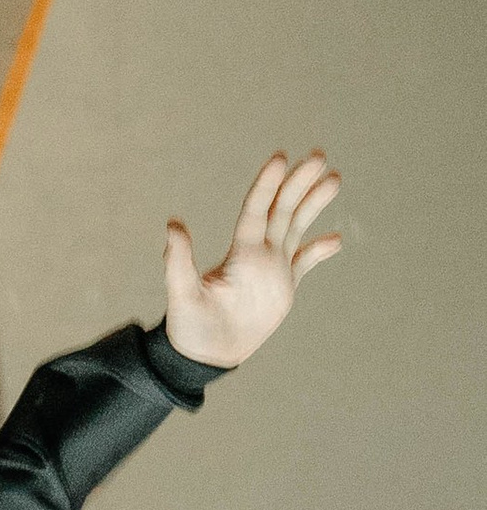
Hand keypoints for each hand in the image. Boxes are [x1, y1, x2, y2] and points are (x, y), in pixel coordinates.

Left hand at [162, 151, 340, 367]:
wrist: (205, 354)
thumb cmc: (189, 327)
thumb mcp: (181, 294)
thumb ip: (178, 260)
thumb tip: (173, 225)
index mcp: (240, 252)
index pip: (256, 210)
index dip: (268, 185)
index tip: (281, 158)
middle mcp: (258, 254)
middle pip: (282, 210)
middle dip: (300, 183)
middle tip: (318, 155)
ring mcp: (272, 269)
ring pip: (296, 227)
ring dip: (314, 203)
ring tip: (333, 178)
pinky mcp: (283, 288)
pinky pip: (304, 263)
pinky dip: (319, 251)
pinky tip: (336, 238)